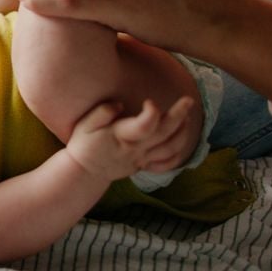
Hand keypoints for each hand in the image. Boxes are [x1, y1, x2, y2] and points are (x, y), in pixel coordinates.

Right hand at [66, 97, 194, 181]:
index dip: (152, 112)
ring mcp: (142, 159)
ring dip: (182, 132)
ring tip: (186, 116)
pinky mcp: (143, 166)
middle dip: (179, 115)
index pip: (144, 126)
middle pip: (164, 133)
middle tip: (188, 100)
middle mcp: (135, 149)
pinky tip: (181, 140)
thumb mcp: (85, 124)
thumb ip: (102, 112)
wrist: (84, 172)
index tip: (149, 101)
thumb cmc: (84, 144)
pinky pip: (166, 164)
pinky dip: (178, 153)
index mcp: (121, 136)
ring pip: (170, 149)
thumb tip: (119, 105)